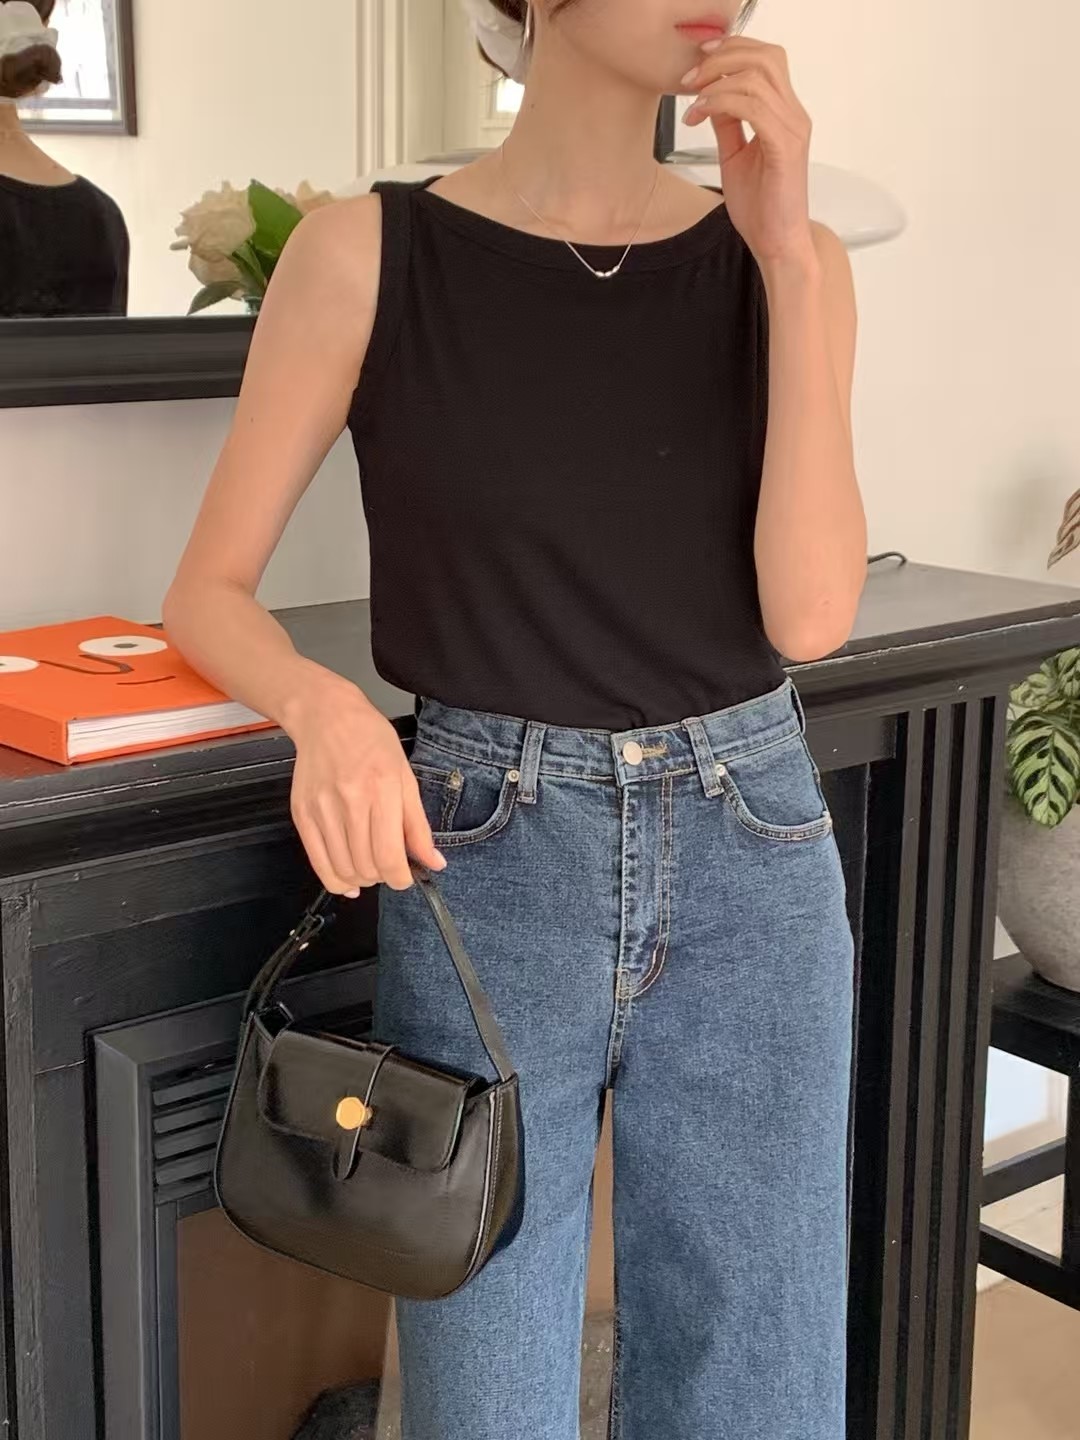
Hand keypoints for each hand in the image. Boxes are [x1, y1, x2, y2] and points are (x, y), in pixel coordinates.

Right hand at [285, 683, 446, 895]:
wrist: (327, 717)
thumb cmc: (370, 740)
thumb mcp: (406, 778)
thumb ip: (418, 827)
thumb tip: (433, 862)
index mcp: (381, 790)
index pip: (389, 855)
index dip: (400, 878)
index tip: (405, 877)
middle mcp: (349, 802)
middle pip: (366, 866)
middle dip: (383, 877)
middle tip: (389, 868)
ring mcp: (322, 810)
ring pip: (343, 869)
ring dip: (361, 878)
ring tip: (370, 867)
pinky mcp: (302, 815)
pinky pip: (318, 863)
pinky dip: (335, 879)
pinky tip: (348, 878)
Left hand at [680, 36, 813, 267]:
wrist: (777, 244)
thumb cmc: (762, 208)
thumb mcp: (735, 156)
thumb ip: (728, 124)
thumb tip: (710, 97)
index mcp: (784, 114)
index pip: (766, 59)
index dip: (731, 51)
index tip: (697, 65)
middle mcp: (793, 116)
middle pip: (765, 57)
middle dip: (722, 58)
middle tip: (690, 77)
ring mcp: (791, 130)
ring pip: (756, 78)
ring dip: (716, 82)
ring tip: (692, 100)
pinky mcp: (784, 149)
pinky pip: (753, 108)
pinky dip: (721, 104)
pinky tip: (700, 115)